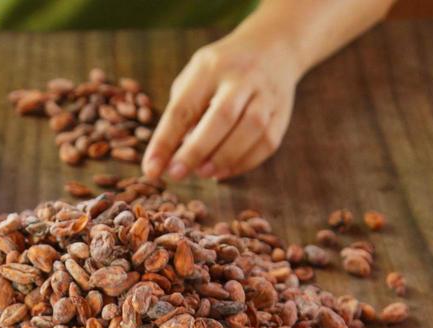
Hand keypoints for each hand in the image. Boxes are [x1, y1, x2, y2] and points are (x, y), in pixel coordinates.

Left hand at [143, 34, 300, 181]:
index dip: (165, 141)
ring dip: (224, 158)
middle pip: (221, 117)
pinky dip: (243, 163)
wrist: (273, 47)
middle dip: (196, 150)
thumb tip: (171, 157)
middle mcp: (242, 77)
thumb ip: (183, 111)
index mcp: (210, 67)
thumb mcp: (196, 76)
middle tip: (176, 174)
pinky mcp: (282, 113)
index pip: (184, 107)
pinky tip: (223, 171)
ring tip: (202, 173)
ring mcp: (266, 94)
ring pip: (251, 130)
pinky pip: (266, 143)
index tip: (150, 169)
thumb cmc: (221, 70)